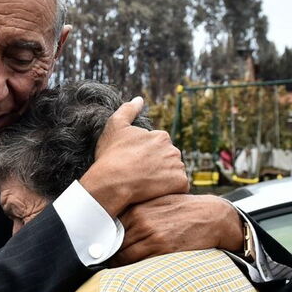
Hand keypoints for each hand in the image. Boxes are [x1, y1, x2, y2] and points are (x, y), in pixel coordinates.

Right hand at [79, 97, 188, 216]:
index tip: (134, 163)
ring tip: (145, 186)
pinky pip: (179, 188)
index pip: (159, 147)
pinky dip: (169, 191)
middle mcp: (173, 149)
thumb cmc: (111, 155)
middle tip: (139, 176)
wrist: (112, 182)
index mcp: (161, 136)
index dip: (145, 156)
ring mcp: (178, 167)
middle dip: (157, 167)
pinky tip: (154, 193)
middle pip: (168, 160)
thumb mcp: (114, 127)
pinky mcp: (180, 183)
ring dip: (164, 179)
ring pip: (174, 173)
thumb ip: (128, 110)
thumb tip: (139, 99)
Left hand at [113, 194, 242, 265]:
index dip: (102, 241)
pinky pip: (140, 264)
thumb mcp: (155, 203)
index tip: (97, 249)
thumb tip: (109, 228)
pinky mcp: (164, 250)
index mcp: (137, 209)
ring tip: (116, 267)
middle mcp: (142, 222)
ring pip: (124, 256)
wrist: (212, 216)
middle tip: (104, 262)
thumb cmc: (181, 209)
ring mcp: (153, 237)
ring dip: (118, 264)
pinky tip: (131, 269)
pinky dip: (133, 268)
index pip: (108, 229)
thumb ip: (134, 213)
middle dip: (109, 254)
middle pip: (114, 245)